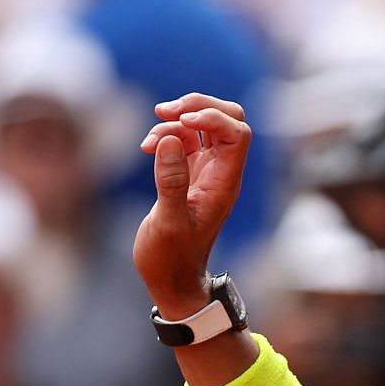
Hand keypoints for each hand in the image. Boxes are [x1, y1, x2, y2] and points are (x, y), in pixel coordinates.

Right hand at [135, 93, 254, 314]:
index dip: (213, 117)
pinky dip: (165, 134)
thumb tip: (168, 139)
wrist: (171, 279)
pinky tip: (147, 147)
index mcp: (225, 184)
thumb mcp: (167, 222)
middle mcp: (221, 173)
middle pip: (227, 118)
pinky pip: (183, 139)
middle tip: (165, 112)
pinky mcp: (188, 173)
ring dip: (175, 120)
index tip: (181, 122)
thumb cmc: (171, 259)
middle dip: (197, 106)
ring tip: (149, 141)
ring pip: (202, 124)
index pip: (237, 133)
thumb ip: (170, 181)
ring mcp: (206, 171)